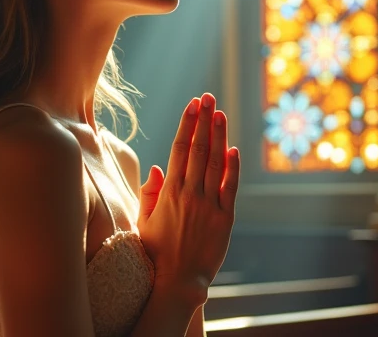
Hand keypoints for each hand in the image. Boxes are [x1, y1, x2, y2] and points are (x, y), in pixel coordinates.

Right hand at [136, 93, 240, 306]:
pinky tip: (234, 149)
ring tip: (220, 113)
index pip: (179, 148)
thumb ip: (149, 193)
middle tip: (208, 97)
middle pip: (198, 148)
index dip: (187, 124)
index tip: (192, 105)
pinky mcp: (225, 218)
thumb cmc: (156, 251)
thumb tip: (157, 167)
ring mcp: (208, 204)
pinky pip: (230, 186)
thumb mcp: (143, 220)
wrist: (178, 280)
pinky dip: (232, 166)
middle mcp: (189, 193)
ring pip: (215, 162)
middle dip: (204, 120)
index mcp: (168, 191)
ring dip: (219, 135)